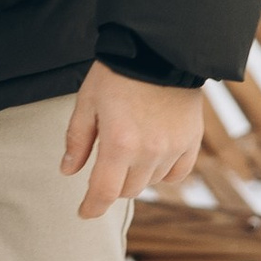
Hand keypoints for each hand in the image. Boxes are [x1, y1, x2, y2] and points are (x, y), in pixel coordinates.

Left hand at [60, 62, 203, 220]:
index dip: (91, 207)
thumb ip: (78, 139)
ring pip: (150, 182)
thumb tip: (68, 170)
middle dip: (112, 185)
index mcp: (119, 144)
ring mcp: (173, 148)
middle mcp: (149, 152)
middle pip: (127, 190)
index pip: (104, 192)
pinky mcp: (191, 140)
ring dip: (136, 176)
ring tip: (129, 152)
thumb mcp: (88, 101)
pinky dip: (163, 173)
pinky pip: (177, 174)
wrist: (159, 48)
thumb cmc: (118, 72)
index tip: (84, 212)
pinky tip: (154, 159)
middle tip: (106, 167)